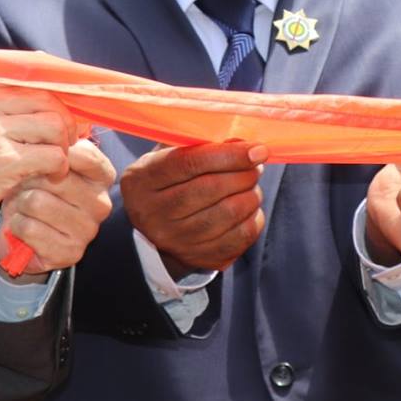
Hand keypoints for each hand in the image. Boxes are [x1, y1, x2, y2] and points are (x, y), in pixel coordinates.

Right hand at [0, 85, 86, 234]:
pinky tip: (51, 176)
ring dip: (63, 145)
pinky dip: (59, 166)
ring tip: (55, 160)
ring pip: (54, 125)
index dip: (49, 99)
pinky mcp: (4, 161)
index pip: (26, 79)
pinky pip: (53, 155)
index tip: (56, 116)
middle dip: (62, 121)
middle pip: (46, 99)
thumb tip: (35, 82)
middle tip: (63, 140)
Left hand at [0, 138, 116, 274]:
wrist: (21, 232)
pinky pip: (28, 228)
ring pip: (37, 202)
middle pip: (56, 177)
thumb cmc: (35, 189)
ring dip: (19, 203)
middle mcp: (102, 203)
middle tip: (25, 186)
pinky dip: (16, 225)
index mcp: (102, 175)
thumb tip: (53, 120)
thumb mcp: (46, 161)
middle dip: (29, 179)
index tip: (38, 158)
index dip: (50, 153)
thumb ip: (55, 142)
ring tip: (22, 206)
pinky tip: (22, 226)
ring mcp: (88, 230)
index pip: (81, 153)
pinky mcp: (70, 252)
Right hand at [120, 141, 267, 275]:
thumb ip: (198, 143)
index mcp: (144, 180)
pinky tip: (249, 207)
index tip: (257, 150)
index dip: (228, 154)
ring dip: (251, 194)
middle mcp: (155, 213)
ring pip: (229, 213)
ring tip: (250, 185)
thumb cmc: (165, 182)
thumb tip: (242, 142)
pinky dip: (253, 218)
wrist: (150, 231)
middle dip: (244, 174)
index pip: (190, 163)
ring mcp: (175, 240)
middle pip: (212, 189)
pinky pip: (239, 237)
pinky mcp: (197, 257)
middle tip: (255, 166)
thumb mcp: (166, 156)